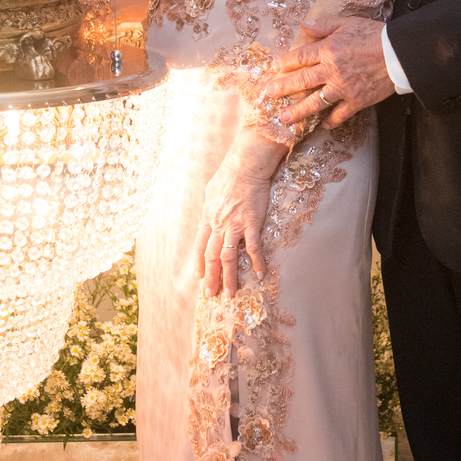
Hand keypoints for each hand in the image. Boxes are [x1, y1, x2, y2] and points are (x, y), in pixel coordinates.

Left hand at [194, 132, 285, 296]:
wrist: (245, 166)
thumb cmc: (229, 175)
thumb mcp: (211, 192)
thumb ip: (210, 206)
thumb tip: (209, 212)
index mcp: (208, 218)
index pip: (200, 246)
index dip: (199, 263)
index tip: (199, 277)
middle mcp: (218, 225)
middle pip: (211, 257)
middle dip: (210, 278)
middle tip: (211, 294)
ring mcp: (235, 225)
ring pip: (228, 258)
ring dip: (229, 278)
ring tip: (231, 294)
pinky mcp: (251, 223)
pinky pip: (253, 248)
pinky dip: (257, 263)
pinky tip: (261, 274)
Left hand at [263, 16, 393, 127]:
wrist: (400, 54)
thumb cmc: (375, 35)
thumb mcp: (348, 23)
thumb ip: (324, 25)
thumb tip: (304, 25)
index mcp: (328, 50)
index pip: (300, 57)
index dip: (285, 63)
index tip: (274, 69)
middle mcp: (332, 71)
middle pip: (302, 81)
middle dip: (283, 88)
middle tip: (268, 95)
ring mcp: (344, 88)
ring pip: (315, 102)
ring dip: (299, 111)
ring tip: (285, 118)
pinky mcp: (357, 101)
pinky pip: (340, 114)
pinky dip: (331, 121)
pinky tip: (323, 124)